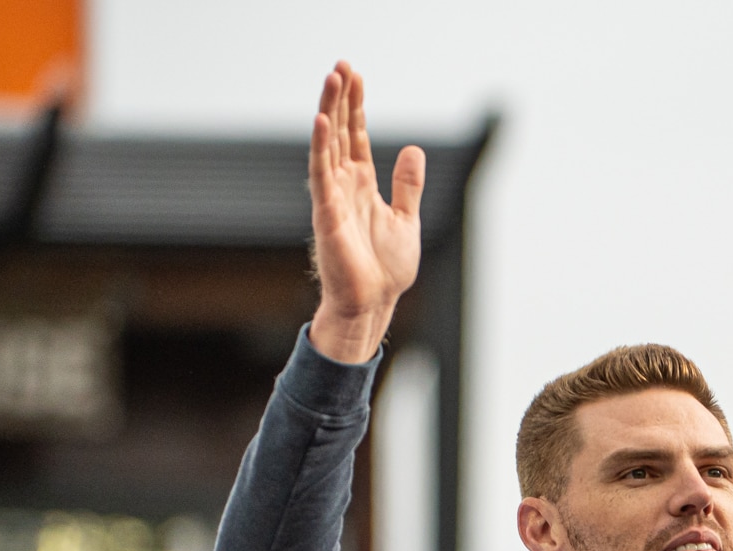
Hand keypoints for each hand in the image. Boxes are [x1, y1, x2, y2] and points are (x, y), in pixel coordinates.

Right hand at [307, 62, 424, 363]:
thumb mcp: (405, 219)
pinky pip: (320, 174)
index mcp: (362, 186)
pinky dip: (320, 147)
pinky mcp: (326, 213)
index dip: (356, 106)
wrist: (374, 303)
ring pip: (327, 145)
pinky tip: (320, 121)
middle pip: (339, 132)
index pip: (355, 136)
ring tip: (331, 78)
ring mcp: (332, 197)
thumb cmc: (385, 269)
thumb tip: (412, 149)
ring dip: (328, 111)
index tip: (355, 75)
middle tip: (340, 65)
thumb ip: (408, 185)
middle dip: (339, 98)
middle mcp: (343, 186)